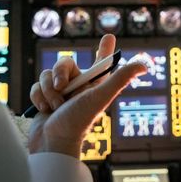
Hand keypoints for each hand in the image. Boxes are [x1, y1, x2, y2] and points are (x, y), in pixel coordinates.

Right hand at [27, 34, 145, 156]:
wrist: (52, 144)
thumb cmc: (78, 122)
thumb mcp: (100, 97)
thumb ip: (120, 79)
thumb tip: (144, 65)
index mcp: (93, 85)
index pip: (101, 63)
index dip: (105, 50)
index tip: (109, 37)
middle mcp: (77, 87)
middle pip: (64, 63)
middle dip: (59, 72)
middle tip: (61, 86)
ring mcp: (59, 94)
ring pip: (46, 75)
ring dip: (48, 90)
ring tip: (55, 107)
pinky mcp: (43, 99)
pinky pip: (36, 87)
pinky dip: (38, 98)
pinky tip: (44, 110)